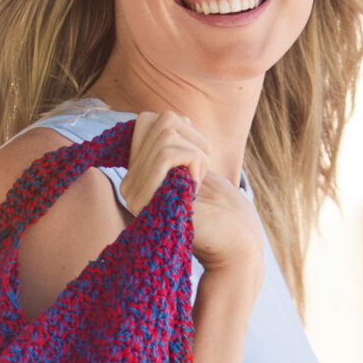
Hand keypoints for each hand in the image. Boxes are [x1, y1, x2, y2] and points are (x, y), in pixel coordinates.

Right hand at [120, 110, 264, 278]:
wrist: (232, 245)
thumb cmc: (219, 206)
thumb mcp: (193, 167)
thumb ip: (176, 145)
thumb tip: (171, 117)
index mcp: (137, 176)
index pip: (146, 121)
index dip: (180, 127)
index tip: (197, 155)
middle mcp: (129, 186)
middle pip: (154, 121)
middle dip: (189, 136)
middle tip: (202, 167)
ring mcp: (135, 195)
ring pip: (164, 134)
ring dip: (195, 150)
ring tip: (200, 178)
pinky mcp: (147, 201)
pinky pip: (168, 155)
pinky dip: (193, 160)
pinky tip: (197, 184)